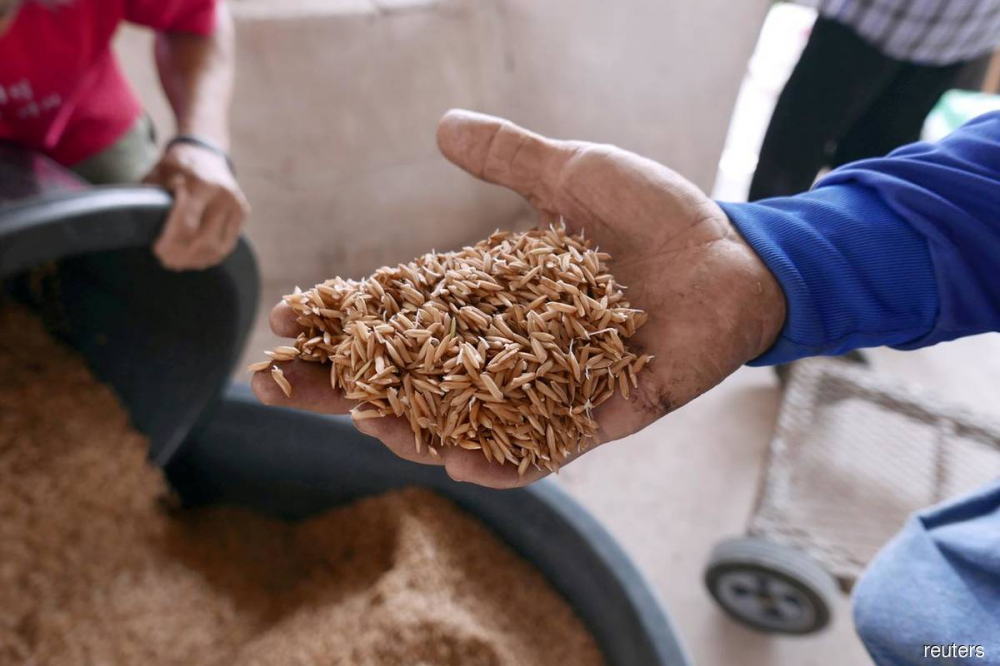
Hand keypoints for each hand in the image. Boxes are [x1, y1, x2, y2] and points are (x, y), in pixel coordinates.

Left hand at [143, 142, 248, 270]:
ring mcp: (235, 204)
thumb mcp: (158, 172)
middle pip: (202, 239)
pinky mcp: (242, 212)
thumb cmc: (176, 166)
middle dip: (183, 255)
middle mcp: (222, 194)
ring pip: (217, 246)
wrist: (206, 152)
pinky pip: (228, 243)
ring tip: (181, 264)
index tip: (157, 251)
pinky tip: (198, 260)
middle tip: (167, 262)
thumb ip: (150, 194)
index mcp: (200, 183)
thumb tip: (139, 222)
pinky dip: (212, 256)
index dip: (171, 242)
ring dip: (197, 260)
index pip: (186, 223)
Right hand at [253, 110, 785, 487]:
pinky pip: (544, 450)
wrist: (738, 253)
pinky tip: (457, 463)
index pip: (404, 316)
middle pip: (416, 377)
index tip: (288, 318)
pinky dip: (503, 462)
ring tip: (367, 426)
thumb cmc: (661, 216)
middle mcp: (514, 350)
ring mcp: (553, 387)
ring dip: (412, 430)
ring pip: (466, 424)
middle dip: (349, 387)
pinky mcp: (602, 412)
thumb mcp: (574, 174)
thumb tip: (441, 124)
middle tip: (282, 388)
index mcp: (498, 297)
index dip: (346, 321)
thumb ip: (510, 158)